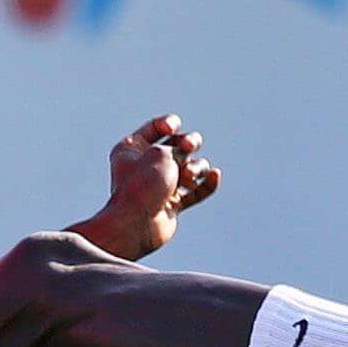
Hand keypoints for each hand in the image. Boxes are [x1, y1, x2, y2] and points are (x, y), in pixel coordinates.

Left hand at [74, 114, 219, 260]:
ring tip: (188, 176)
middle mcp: (145, 166)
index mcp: (131, 149)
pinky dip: (206, 185)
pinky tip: (216, 176)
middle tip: (189, 147)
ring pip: (190, 168)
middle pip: (177, 146)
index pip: (155, 127)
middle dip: (188, 143)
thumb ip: (180, 151)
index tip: (173, 128)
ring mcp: (159, 186)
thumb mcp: (162, 154)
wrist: (137, 224)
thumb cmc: (143, 185)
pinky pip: (195, 192)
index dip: (169, 123)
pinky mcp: (172, 205)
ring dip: (195, 168)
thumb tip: (190, 164)